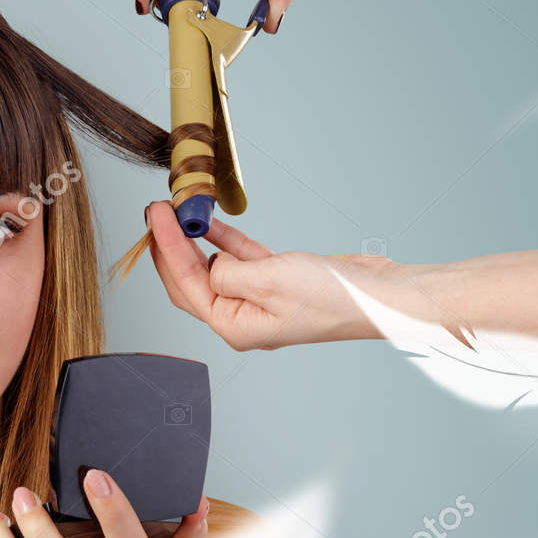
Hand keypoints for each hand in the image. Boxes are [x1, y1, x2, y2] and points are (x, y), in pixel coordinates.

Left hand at [145, 202, 403, 348]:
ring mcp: (259, 299)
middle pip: (191, 280)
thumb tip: (208, 264)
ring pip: (213, 267)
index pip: (186, 285)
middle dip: (170, 246)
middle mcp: (242, 317)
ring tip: (177, 211)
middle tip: (156, 211)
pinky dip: (223, 240)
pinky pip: (239, 259)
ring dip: (194, 240)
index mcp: (234, 327)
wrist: (382, 296)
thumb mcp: (269, 281)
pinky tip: (209, 223)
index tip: (155, 215)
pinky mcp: (276, 281)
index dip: (166, 248)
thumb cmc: (334, 298)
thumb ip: (228, 273)